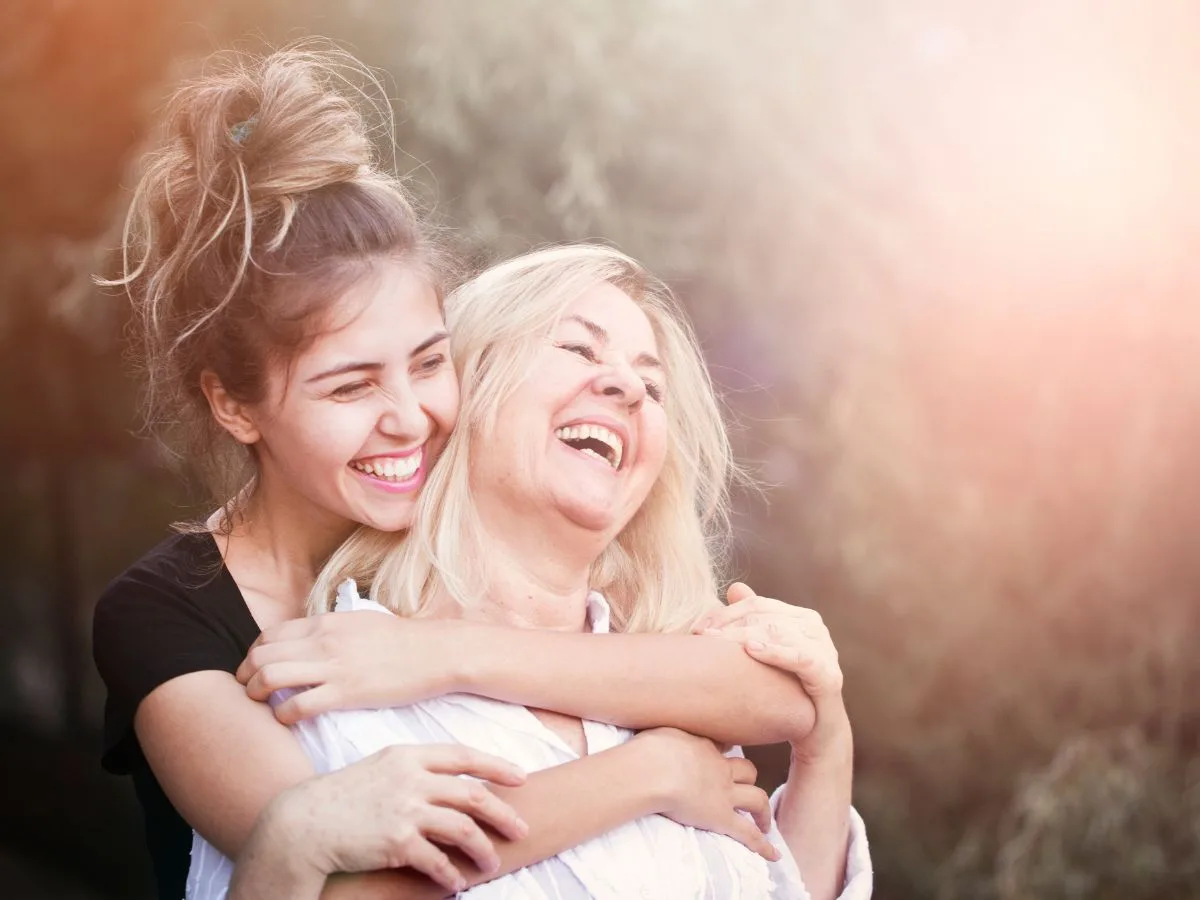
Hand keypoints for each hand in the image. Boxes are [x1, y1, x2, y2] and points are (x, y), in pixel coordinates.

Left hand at [236, 613, 468, 723]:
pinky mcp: (346, 693)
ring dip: (256, 693)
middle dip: (245, 676)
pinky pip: (298, 705)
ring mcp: (333, 667)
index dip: (252, 654)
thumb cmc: (402, 640)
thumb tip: (310, 638)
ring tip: (261, 704)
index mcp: (325, 623)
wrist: (435, 653)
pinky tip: (287, 719)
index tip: (255, 669)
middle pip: (261, 656)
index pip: (269, 635)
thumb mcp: (360, 622)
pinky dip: (283, 715)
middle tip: (248, 690)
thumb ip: (331, 630)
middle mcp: (323, 641)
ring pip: (270, 677)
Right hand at [264, 743, 528, 893]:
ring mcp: (404, 810)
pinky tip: (457, 883)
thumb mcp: (380, 768)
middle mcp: (410, 779)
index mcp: (408, 756)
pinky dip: (451, 874)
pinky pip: (437, 861)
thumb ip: (415, 771)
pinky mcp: (396, 842)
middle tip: (521, 828)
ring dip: (483, 850)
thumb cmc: (342, 797)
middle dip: (503, 814)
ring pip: (463, 829)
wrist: (304, 824)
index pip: (463, 756)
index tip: (520, 778)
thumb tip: (454, 784)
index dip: (496, 767)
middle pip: (473, 795)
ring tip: (491, 863)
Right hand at [631, 727, 779, 861]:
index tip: (724, 752)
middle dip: (749, 777)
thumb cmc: (648, 750)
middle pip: (746, 770)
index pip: (722, 746)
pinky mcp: (721, 818)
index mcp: (704, 747)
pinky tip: (773, 855)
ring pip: (756, 798)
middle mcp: (720, 769)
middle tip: (746, 785)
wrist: (652, 771)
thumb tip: (665, 737)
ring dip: (763, 810)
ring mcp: (724, 794)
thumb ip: (669, 734)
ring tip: (764, 821)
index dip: (724, 750)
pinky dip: (762, 845)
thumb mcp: (660, 731)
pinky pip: (748, 833)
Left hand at [693, 583, 851, 764]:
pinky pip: (800, 657)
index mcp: (801, 617)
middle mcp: (815, 628)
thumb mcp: (767, 656)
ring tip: (716, 642)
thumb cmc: (787, 691)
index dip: (725, 613)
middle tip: (700, 636)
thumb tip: (734, 587)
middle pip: (765, 615)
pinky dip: (775, 651)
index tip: (697, 629)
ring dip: (743, 635)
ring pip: (778, 631)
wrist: (816, 732)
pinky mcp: (829, 676)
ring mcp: (825, 650)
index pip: (757, 604)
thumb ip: (754, 622)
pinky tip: (750, 650)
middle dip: (728, 623)